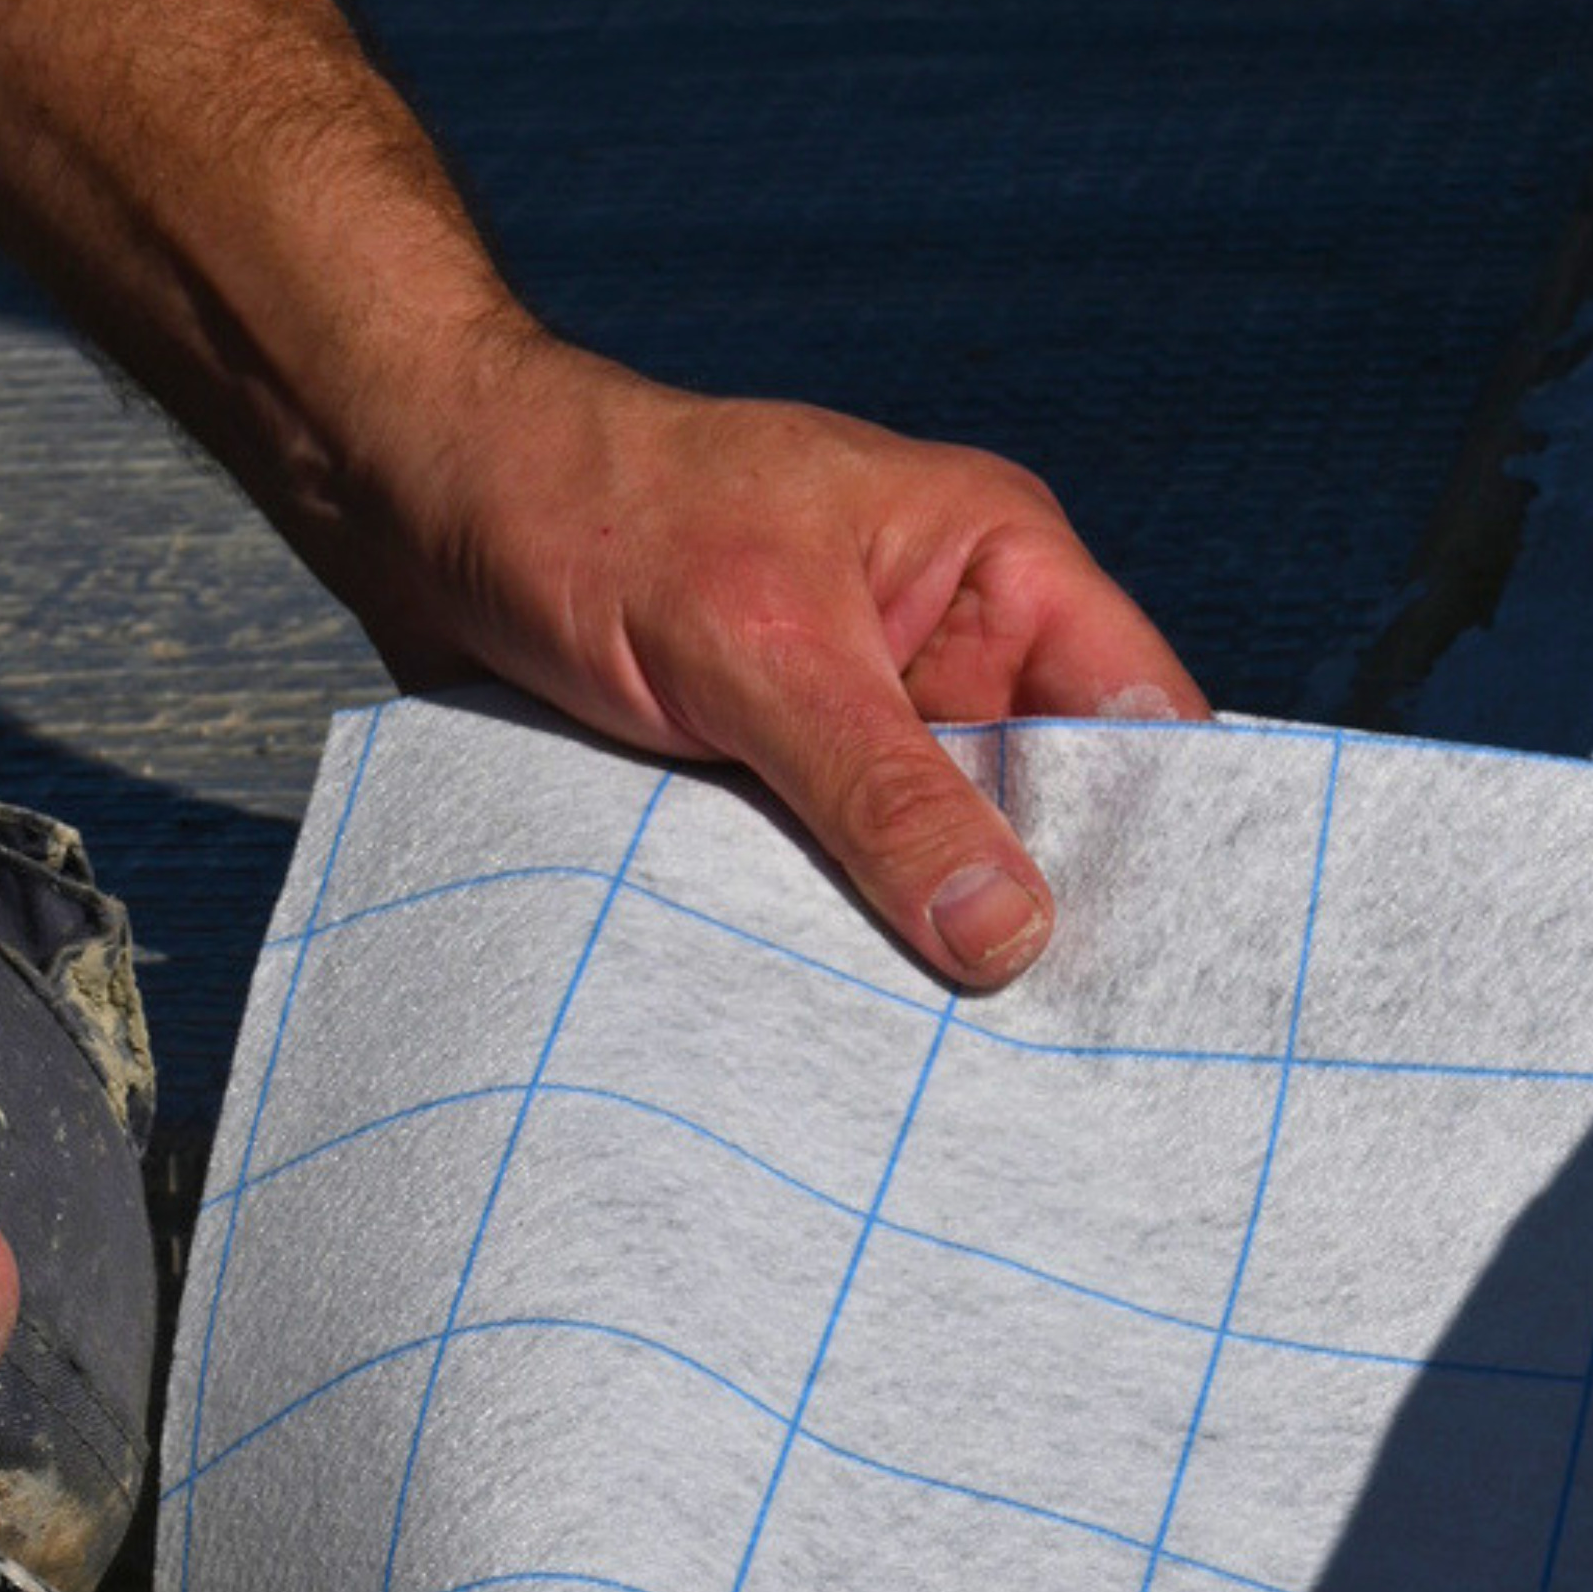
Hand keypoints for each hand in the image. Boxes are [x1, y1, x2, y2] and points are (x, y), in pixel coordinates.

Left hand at [338, 333, 1208, 990]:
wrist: (419, 508)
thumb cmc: (593, 513)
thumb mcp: (759, 654)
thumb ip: (884, 794)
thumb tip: (1008, 938)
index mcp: (995, 565)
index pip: (1140, 717)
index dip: (1167, 845)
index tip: (1173, 984)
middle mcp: (950, 652)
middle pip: (1048, 821)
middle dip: (1043, 929)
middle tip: (1064, 1075)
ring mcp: (862, 733)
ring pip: (940, 876)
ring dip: (928, 960)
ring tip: (960, 1083)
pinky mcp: (778, 797)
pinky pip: (839, 897)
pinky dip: (837, 959)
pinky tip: (847, 1044)